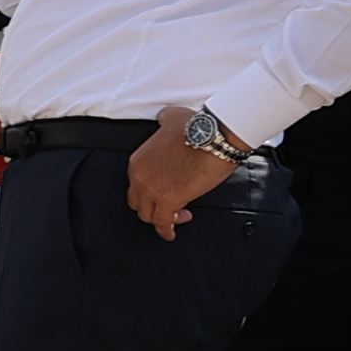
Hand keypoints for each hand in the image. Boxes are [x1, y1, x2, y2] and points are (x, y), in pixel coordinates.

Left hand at [128, 108, 236, 237]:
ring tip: (180, 215)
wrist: (215, 136)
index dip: (149, 190)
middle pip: (137, 202)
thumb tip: (165, 118)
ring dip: (161, 218)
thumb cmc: (198, 126)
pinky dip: (166, 230)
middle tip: (169, 206)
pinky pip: (162, 223)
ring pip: (147, 215)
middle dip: (151, 206)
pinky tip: (172, 233)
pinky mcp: (168, 200)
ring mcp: (152, 189)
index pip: (135, 184)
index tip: (164, 190)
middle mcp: (139, 176)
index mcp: (138, 160)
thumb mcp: (171, 117)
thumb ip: (164, 120)